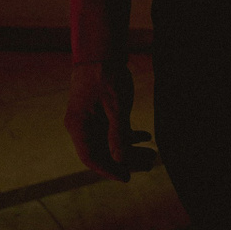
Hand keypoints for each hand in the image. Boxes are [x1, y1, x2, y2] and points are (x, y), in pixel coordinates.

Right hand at [64, 61, 153, 181]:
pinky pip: (113, 131)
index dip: (109, 170)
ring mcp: (90, 120)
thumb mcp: (116, 105)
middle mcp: (81, 126)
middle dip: (126, 160)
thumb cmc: (106, 76)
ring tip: (152, 153)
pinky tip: (146, 136)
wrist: (101, 52)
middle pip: (102, 151)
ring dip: (130, 149)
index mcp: (78, 127)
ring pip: (109, 142)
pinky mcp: (99, 113)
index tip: (128, 178)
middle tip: (150, 164)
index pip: (91, 158)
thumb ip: (118, 133)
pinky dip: (129, 135)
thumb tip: (121, 159)